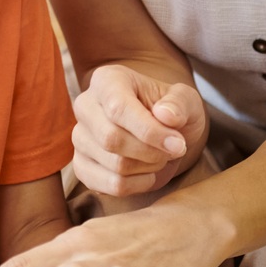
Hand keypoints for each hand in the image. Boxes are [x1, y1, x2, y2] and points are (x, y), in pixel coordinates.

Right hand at [71, 65, 207, 197]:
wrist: (162, 133)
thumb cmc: (171, 111)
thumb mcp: (186, 100)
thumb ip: (180, 103)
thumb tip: (166, 116)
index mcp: (106, 80)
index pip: (118, 108)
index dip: (150, 131)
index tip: (179, 144)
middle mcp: (85, 106)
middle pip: (112, 139)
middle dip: (152, 152)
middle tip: (175, 149)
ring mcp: (79, 138)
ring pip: (114, 165)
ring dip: (148, 167)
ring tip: (161, 157)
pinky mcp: (82, 166)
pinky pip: (110, 185)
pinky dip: (138, 185)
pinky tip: (148, 173)